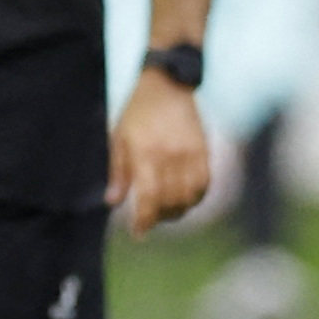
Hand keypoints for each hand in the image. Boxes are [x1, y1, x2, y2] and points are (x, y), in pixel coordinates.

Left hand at [110, 71, 212, 233]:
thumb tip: (113, 203)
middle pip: (171, 201)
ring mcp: (191, 153)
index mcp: (146, 152)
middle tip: (150, 219)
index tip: (139, 233)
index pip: (150, 196)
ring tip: (166, 211)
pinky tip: (185, 199)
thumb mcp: (119, 138)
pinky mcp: (204, 150)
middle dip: (160, 217)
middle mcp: (171, 155)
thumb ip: (118, 172)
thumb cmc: (137, 112)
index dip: (145, 220)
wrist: (167, 85)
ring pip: (190, 196)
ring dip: (179, 210)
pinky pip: (205, 184)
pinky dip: (196, 198)